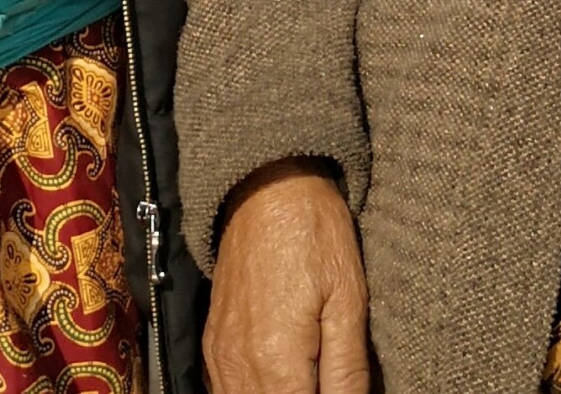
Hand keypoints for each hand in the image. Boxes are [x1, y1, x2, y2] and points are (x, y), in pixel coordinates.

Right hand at [205, 160, 370, 393]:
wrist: (267, 186)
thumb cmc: (315, 235)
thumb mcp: (348, 300)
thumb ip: (347, 370)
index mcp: (276, 361)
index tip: (340, 390)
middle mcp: (238, 366)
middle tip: (327, 381)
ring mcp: (219, 355)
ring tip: (307, 379)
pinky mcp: (212, 342)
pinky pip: (225, 391)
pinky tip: (281, 380)